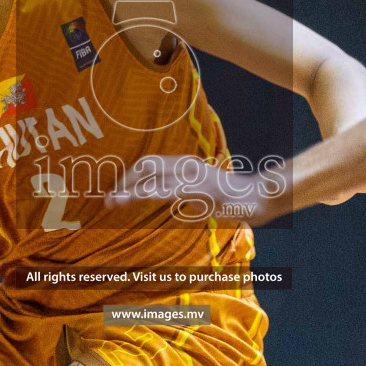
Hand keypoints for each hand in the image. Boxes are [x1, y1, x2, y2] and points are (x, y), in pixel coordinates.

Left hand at [106, 155, 286, 226]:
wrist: (258, 198)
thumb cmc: (227, 199)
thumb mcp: (198, 193)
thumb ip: (180, 193)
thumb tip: (163, 199)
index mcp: (185, 165)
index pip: (150, 163)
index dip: (129, 174)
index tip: (113, 190)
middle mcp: (187, 165)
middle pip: (147, 165)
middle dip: (124, 181)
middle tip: (107, 199)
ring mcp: (194, 176)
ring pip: (153, 177)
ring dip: (130, 190)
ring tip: (112, 201)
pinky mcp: (201, 189)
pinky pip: (169, 190)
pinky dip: (149, 194)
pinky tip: (135, 200)